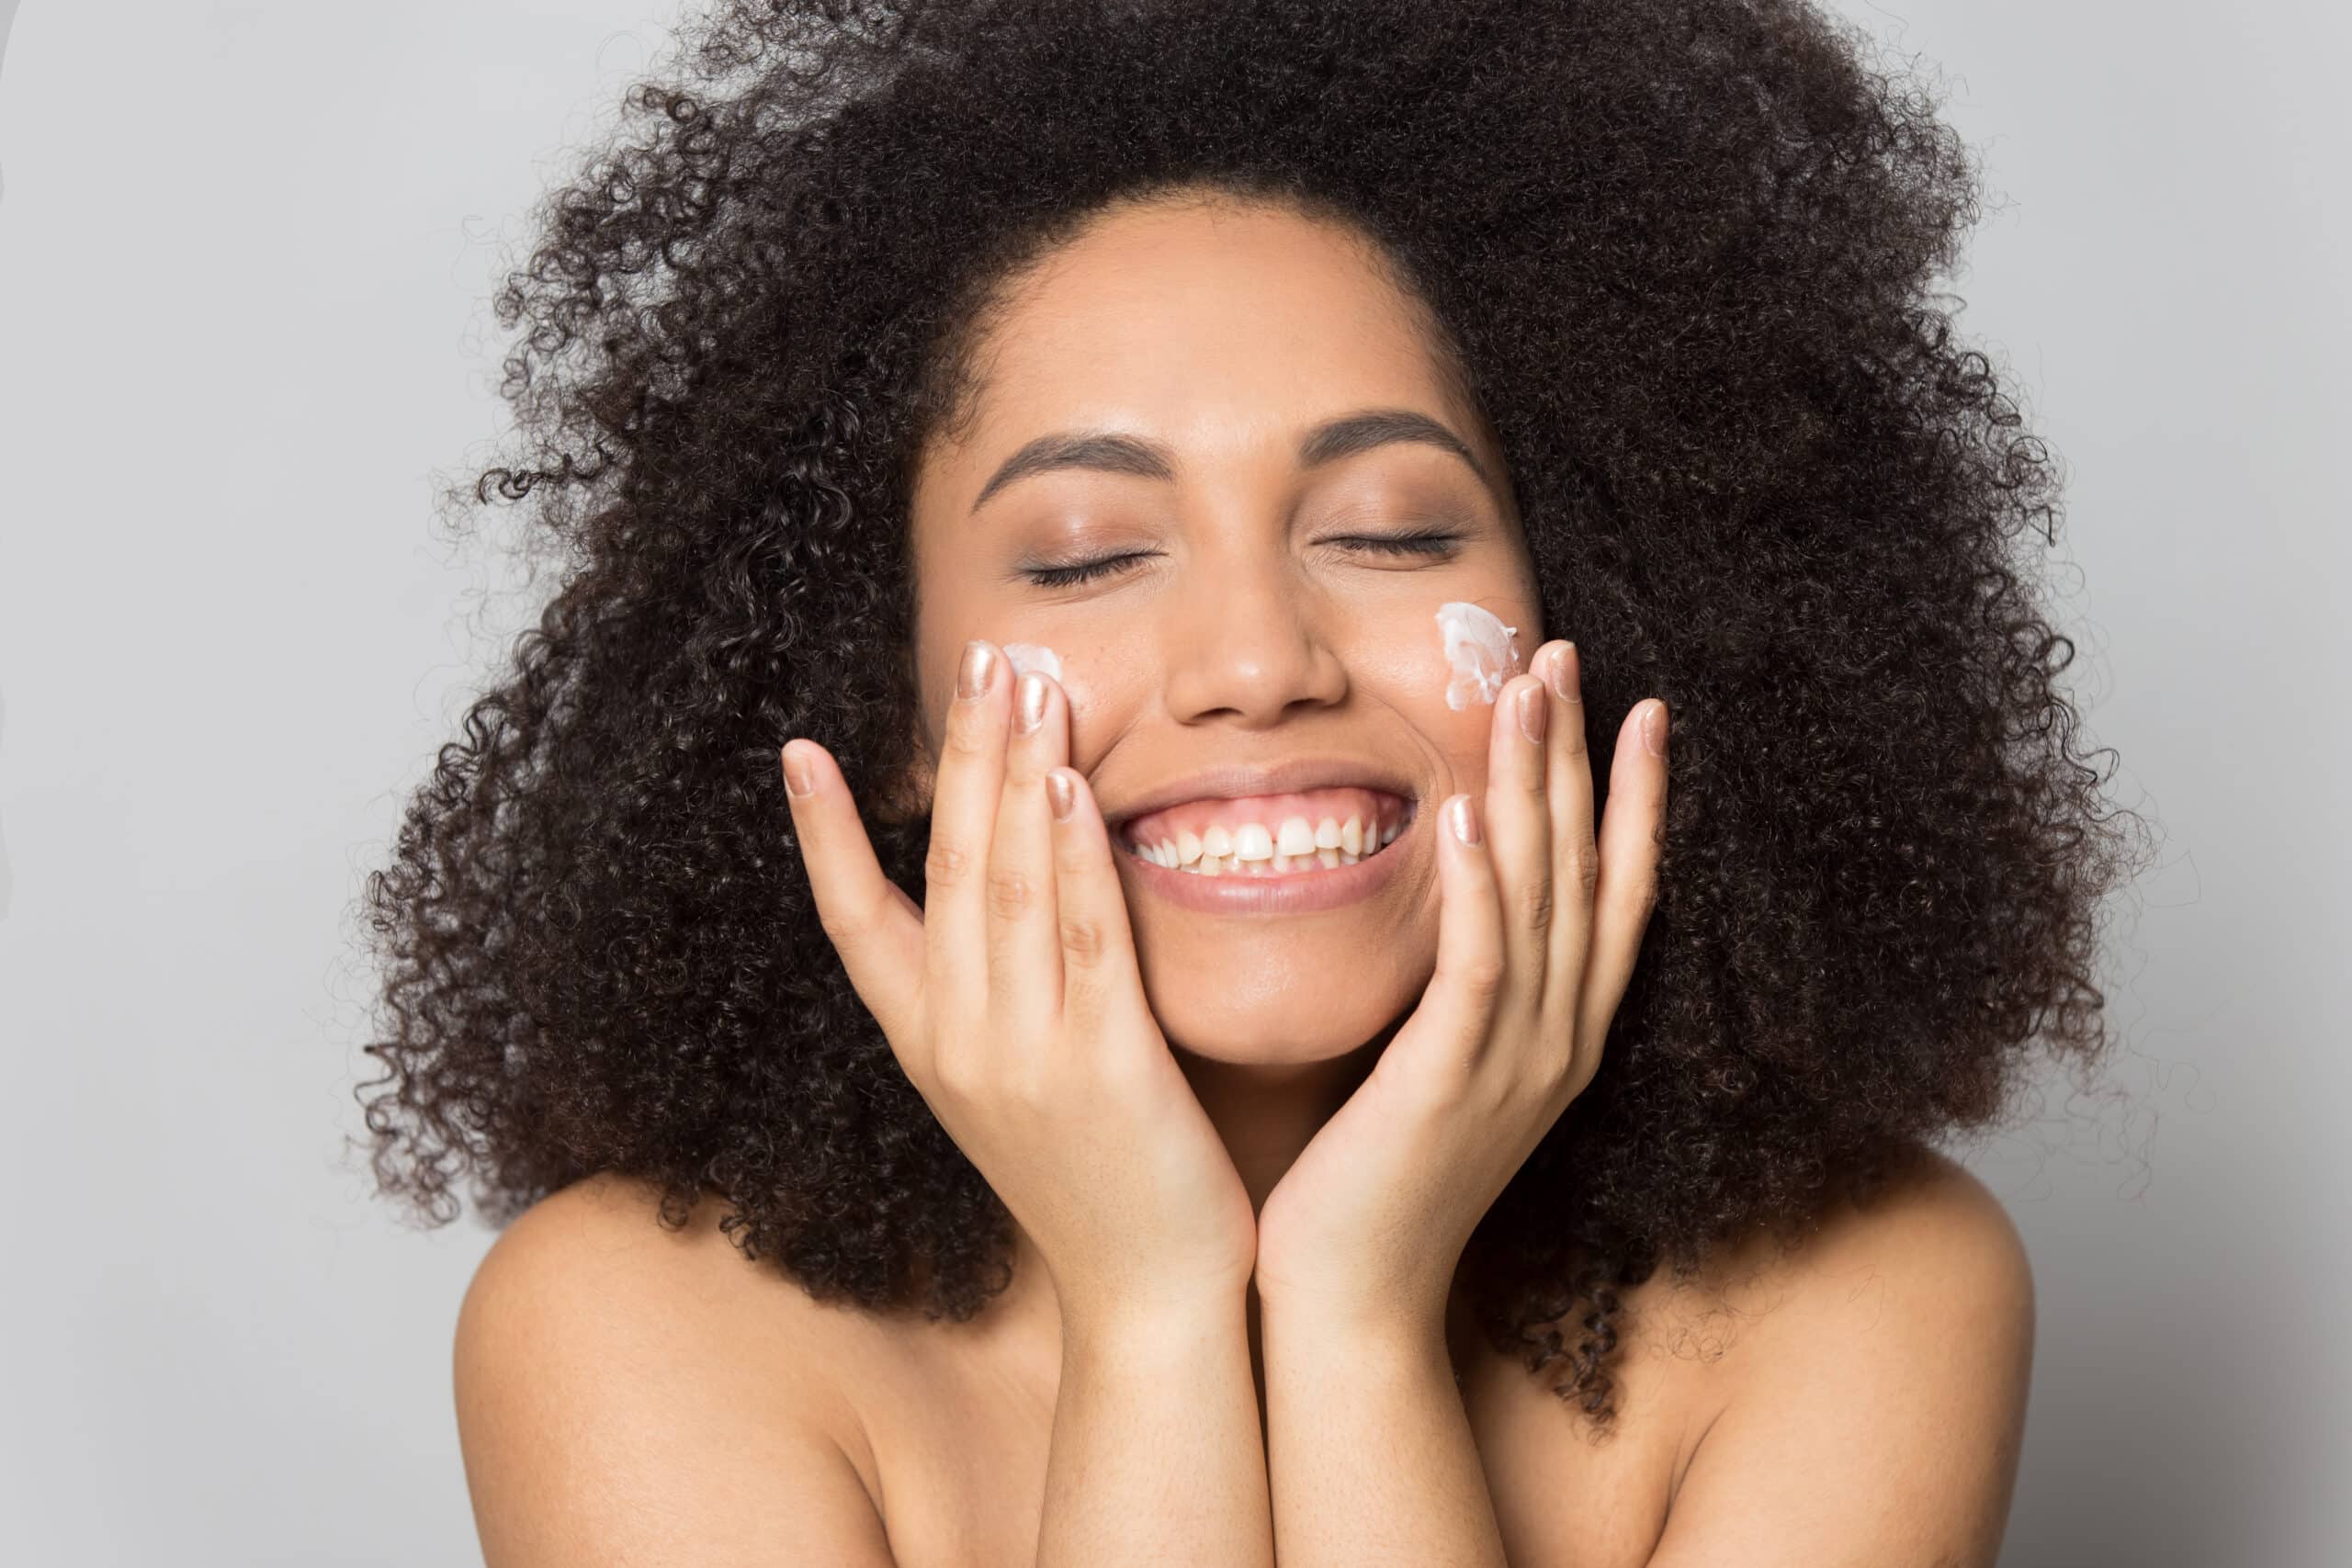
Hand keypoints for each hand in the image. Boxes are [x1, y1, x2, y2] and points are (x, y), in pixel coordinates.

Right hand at [780, 640, 1256, 1324]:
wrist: (1148, 1303)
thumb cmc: (1095, 1185)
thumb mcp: (1010, 1089)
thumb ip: (993, 996)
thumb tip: (996, 899)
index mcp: (928, 1048)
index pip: (853, 923)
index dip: (821, 835)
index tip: (800, 750)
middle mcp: (957, 1045)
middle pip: (943, 870)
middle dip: (960, 754)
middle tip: (980, 655)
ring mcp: (1023, 1057)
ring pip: (1003, 886)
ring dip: (1014, 774)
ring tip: (1026, 680)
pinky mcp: (1104, 1069)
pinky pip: (1080, 941)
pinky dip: (1069, 857)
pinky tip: (1072, 783)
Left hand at [1252, 641, 1668, 1330]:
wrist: (1352, 1299)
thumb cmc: (1375, 1182)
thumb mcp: (1435, 1068)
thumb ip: (1455, 990)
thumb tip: (1440, 898)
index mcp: (1559, 1035)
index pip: (1615, 891)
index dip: (1634, 796)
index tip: (1640, 704)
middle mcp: (1558, 1040)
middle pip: (1587, 870)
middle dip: (1582, 756)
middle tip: (1570, 654)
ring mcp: (1514, 1062)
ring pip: (1541, 897)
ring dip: (1537, 787)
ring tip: (1528, 689)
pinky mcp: (1450, 1081)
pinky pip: (1477, 966)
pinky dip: (1479, 886)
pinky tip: (1469, 811)